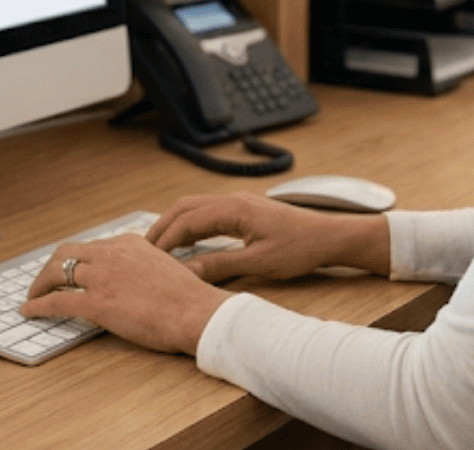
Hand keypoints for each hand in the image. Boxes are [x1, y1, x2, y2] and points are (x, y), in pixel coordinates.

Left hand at [20, 234, 230, 354]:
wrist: (195, 312)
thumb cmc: (189, 298)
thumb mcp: (165, 268)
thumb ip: (145, 266)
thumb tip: (138, 279)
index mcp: (129, 243)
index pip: (92, 246)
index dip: (77, 260)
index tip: (71, 270)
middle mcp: (112, 254)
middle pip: (67, 253)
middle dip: (51, 267)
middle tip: (45, 281)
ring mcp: (102, 277)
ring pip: (56, 273)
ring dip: (40, 284)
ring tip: (34, 295)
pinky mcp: (96, 303)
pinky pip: (57, 301)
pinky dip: (37, 305)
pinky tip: (29, 310)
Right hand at [148, 192, 390, 283]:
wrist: (330, 237)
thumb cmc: (301, 248)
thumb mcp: (258, 262)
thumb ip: (220, 266)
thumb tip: (187, 273)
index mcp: (234, 209)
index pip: (186, 221)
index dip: (164, 240)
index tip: (148, 257)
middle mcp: (234, 200)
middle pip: (185, 208)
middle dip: (162, 227)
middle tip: (143, 250)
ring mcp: (240, 203)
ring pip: (196, 208)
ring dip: (176, 225)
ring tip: (159, 247)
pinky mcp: (246, 211)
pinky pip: (209, 214)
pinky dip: (192, 226)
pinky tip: (189, 242)